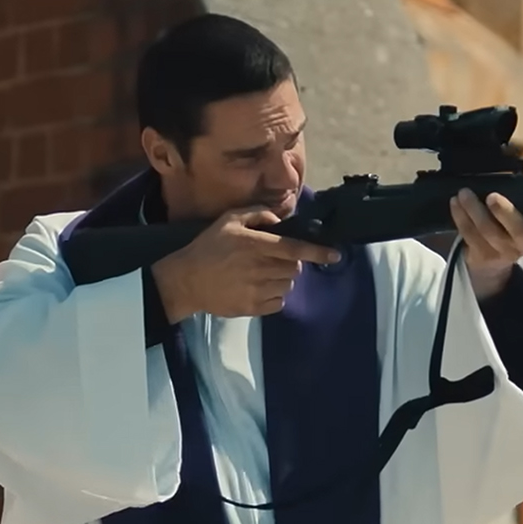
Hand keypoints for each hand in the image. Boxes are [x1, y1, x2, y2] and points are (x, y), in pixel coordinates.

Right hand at [150, 207, 340, 321]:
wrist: (186, 280)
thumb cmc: (208, 247)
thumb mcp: (228, 220)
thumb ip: (258, 215)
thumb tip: (280, 220)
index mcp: (256, 245)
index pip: (295, 249)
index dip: (318, 252)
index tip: (336, 255)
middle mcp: (259, 268)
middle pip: (295, 268)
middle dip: (291, 263)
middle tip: (273, 259)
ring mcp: (257, 290)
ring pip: (288, 285)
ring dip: (282, 278)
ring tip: (262, 274)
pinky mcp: (253, 308)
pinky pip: (279, 302)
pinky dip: (275, 295)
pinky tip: (259, 288)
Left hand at [449, 189, 522, 298]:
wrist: (490, 259)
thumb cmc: (509, 223)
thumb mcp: (520, 209)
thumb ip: (520, 193)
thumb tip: (510, 154)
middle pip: (520, 232)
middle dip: (506, 214)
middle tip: (493, 197)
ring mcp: (505, 254)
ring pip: (490, 233)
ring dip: (475, 211)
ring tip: (464, 193)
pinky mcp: (483, 256)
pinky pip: (470, 236)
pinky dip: (461, 217)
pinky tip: (455, 203)